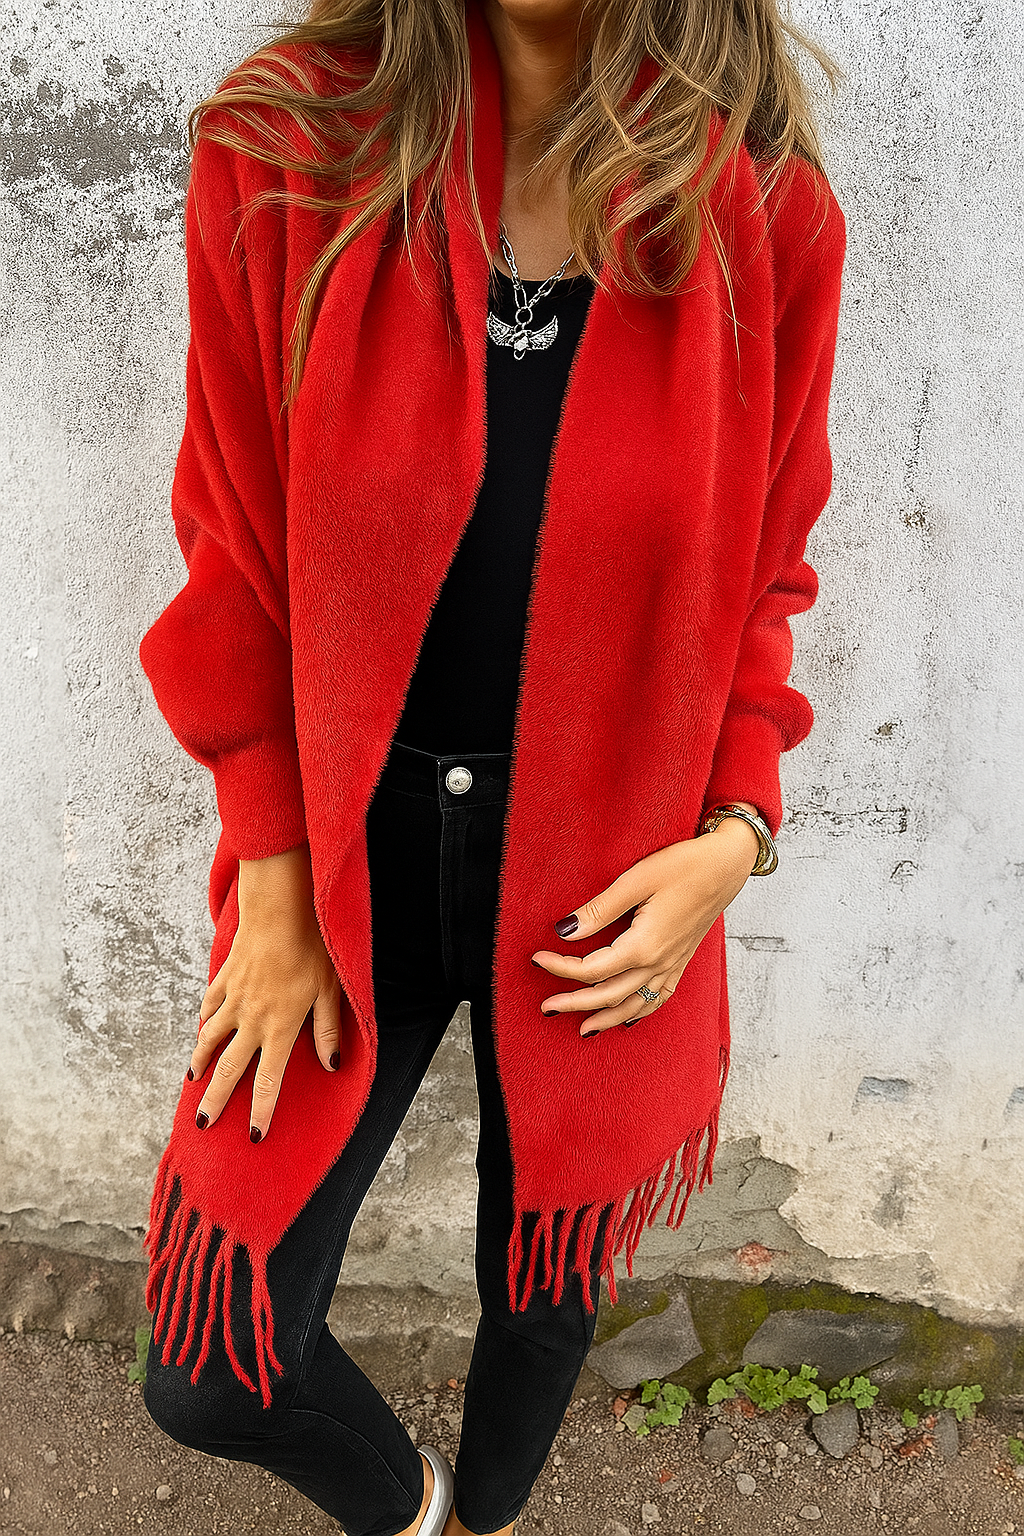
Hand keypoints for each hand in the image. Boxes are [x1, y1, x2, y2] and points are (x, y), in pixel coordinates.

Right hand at [189, 845, 341, 1140]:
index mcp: (280, 1027)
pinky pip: (210, 1007)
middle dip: (216, 1099)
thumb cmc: (312, 947)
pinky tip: (200, 1030)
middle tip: (203, 1122)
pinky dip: (203, 1023)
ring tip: (193, 1081)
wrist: (278, 908)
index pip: (269, 1080)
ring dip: (201, 1062)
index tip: (253, 1136)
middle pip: (230, 1068)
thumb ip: (328, 1030)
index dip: (261, 1111)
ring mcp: (234, 999)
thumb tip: (332, 1065)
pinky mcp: (225, 979)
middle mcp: (252, 1019)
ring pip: (210, 1038)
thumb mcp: (330, 990)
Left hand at [531, 811, 760, 1036]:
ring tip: (581, 1029)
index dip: (560, 968)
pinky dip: (639, 1013)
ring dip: (605, 1019)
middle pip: (608, 995)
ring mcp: (672, 966)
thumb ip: (599, 910)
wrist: (726, 865)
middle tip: (546, 1007)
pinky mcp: (681, 962)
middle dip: (574, 1003)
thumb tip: (564, 931)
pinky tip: (627, 1019)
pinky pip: (658, 999)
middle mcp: (659, 963)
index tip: (537, 959)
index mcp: (644, 945)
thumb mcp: (636, 880)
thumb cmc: (683, 865)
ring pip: (634, 1005)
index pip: (591, 969)